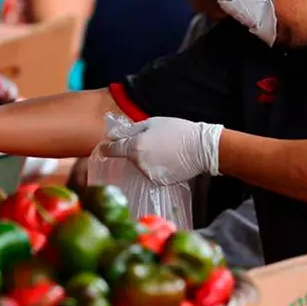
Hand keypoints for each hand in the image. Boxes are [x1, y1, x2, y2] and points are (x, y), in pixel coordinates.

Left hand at [97, 116, 223, 184]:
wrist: (202, 148)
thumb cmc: (178, 130)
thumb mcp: (152, 123)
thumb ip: (130, 130)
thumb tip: (113, 135)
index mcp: (134, 147)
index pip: (111, 150)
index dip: (107, 147)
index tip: (105, 146)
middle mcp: (138, 164)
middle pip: (128, 157)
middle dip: (133, 151)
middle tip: (149, 142)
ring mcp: (149, 175)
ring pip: (140, 166)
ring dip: (144, 159)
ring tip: (161, 150)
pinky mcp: (159, 182)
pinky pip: (151, 173)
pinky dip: (155, 168)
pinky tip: (167, 160)